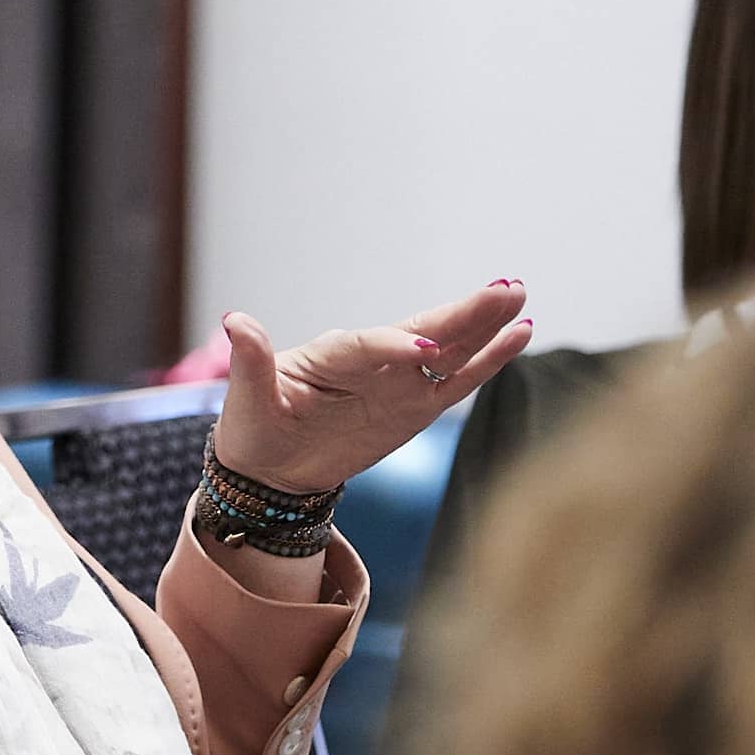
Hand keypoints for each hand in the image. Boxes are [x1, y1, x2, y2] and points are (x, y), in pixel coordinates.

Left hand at [208, 283, 531, 492]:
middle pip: (422, 333)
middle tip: (506, 289)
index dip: (393, 347)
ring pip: (448, 351)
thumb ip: (252, 362)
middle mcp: (371, 360)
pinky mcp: (416, 406)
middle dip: (462, 315)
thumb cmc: (254, 427)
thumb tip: (236, 321)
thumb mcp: (247, 399)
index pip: (367, 347)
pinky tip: (518, 338)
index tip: (422, 351)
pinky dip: (486, 362)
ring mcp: (398, 382)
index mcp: (331, 355)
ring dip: (484, 327)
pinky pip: (456, 383)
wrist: (271, 466)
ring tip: (518, 297)